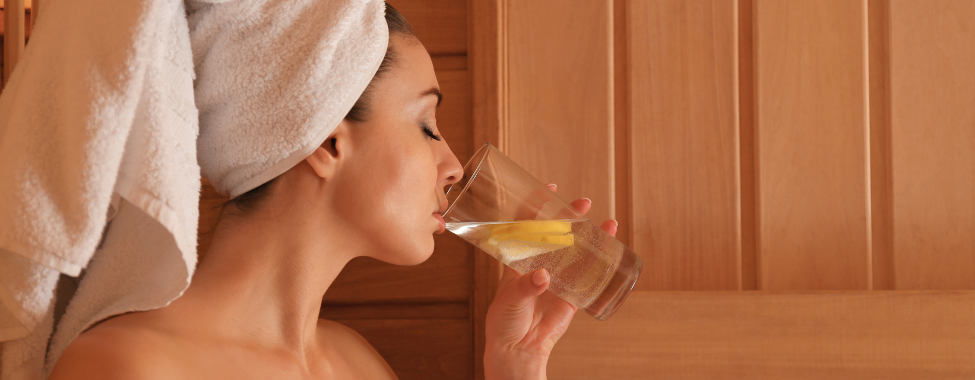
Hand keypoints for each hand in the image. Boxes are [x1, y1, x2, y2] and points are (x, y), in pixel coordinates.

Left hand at [483, 184, 617, 379]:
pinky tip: (611, 248)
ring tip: (607, 224)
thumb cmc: (504, 322)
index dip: (536, 205)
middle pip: (556, 233)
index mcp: (517, 259)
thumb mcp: (510, 300)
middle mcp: (538, 264)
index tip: (549, 190)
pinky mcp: (571, 295)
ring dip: (590, 236)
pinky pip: (587, 276)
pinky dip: (600, 262)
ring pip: (576, 251)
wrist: (517, 350)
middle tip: (583, 204)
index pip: (526, 225)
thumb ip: (525, 287)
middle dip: (570, 216)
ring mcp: (557, 277)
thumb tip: (543, 276)